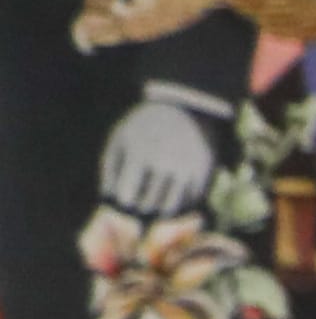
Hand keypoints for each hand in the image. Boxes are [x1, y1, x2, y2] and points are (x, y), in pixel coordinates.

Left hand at [95, 95, 216, 220]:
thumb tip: (109, 201)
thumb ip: (110, 171)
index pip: (126, 196)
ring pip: (170, 209)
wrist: (185, 110)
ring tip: (154, 199)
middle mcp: (165, 163)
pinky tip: (173, 190)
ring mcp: (187, 170)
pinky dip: (179, 202)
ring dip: (159, 208)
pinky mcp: (204, 175)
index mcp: (139, 153)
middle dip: (140, 205)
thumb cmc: (143, 129)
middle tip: (139, 200)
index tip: (124, 197)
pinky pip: (188, 202)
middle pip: (148, 205)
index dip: (123, 200)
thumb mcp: (120, 141)